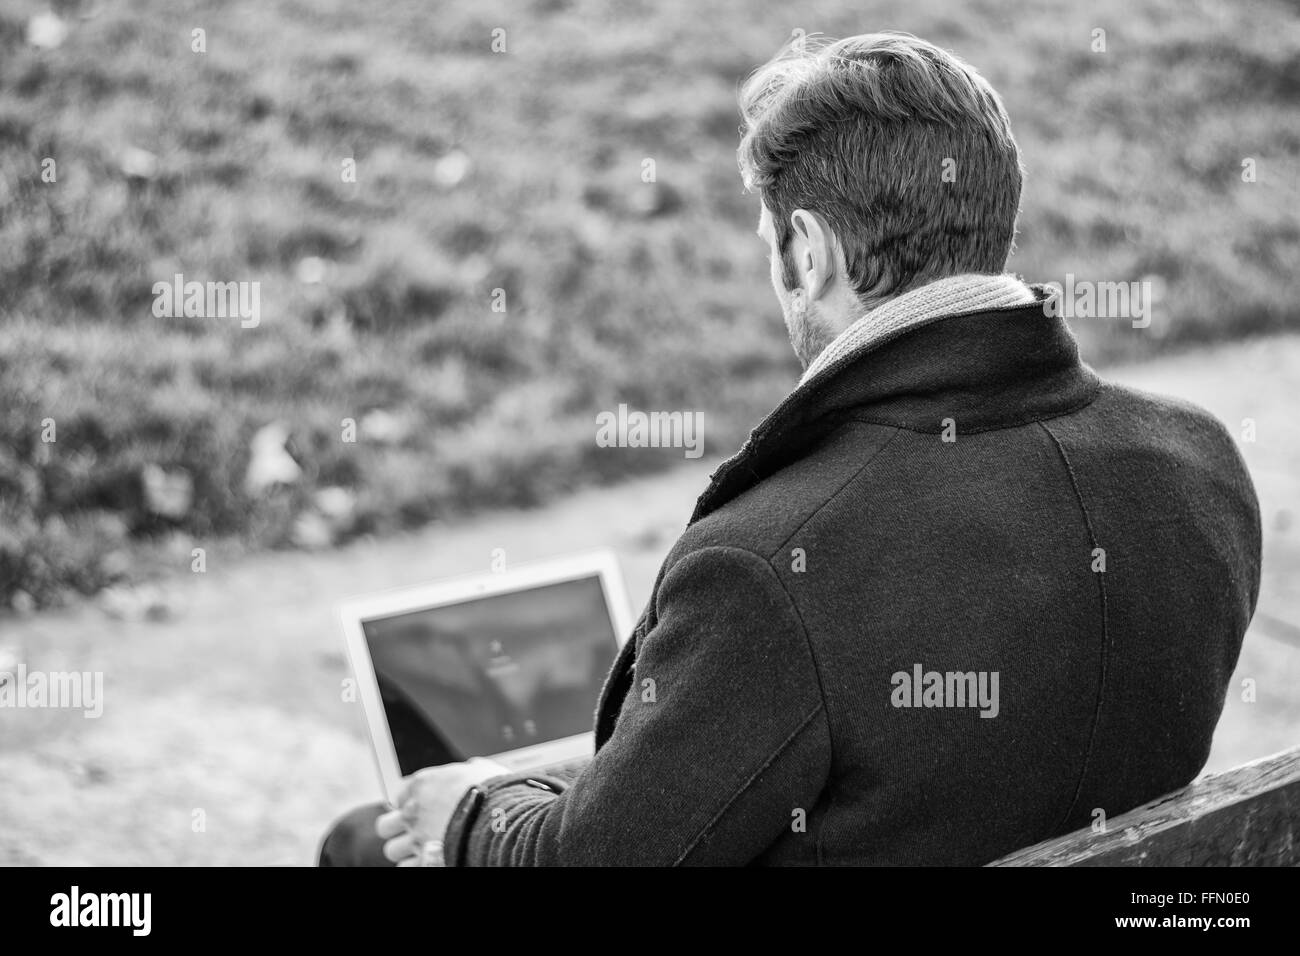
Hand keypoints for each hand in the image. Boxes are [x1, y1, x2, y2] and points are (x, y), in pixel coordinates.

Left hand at [375, 757, 509, 865]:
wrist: (500, 819)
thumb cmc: (494, 793)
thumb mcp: (483, 769)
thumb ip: (469, 769)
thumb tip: (473, 768)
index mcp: (422, 784)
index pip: (398, 795)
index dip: (410, 803)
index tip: (422, 807)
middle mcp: (413, 811)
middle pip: (385, 825)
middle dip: (397, 829)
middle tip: (414, 831)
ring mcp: (416, 837)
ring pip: (392, 849)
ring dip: (406, 850)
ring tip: (423, 849)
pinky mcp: (424, 860)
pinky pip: (406, 867)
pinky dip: (416, 864)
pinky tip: (429, 859)